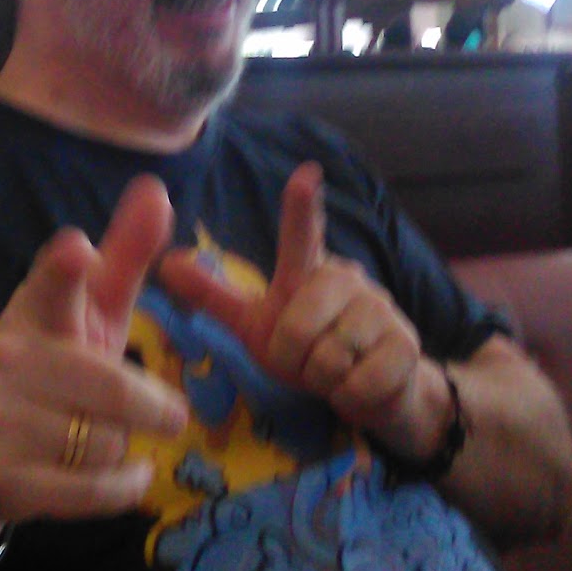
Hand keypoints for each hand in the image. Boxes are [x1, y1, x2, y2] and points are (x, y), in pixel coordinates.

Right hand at [0, 177, 190, 543]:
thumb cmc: (49, 369)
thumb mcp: (87, 311)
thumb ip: (124, 255)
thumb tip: (156, 189)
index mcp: (33, 312)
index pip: (49, 285)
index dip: (63, 269)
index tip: (76, 251)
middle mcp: (7, 360)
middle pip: (110, 386)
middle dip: (152, 406)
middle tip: (171, 414)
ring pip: (108, 442)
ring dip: (123, 447)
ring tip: (103, 439)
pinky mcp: (3, 479)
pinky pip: (94, 491)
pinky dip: (124, 488)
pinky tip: (129, 476)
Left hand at [156, 162, 443, 458]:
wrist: (372, 391)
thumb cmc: (308, 350)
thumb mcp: (256, 325)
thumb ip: (215, 296)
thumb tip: (166, 263)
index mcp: (310, 271)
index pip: (304, 235)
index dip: (302, 207)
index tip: (306, 175)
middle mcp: (349, 279)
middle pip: (297, 329)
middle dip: (293, 359)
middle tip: (307, 359)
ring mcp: (382, 309)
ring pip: (328, 359)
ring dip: (323, 379)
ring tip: (335, 370)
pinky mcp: (405, 345)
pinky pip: (358, 383)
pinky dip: (350, 395)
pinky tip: (359, 384)